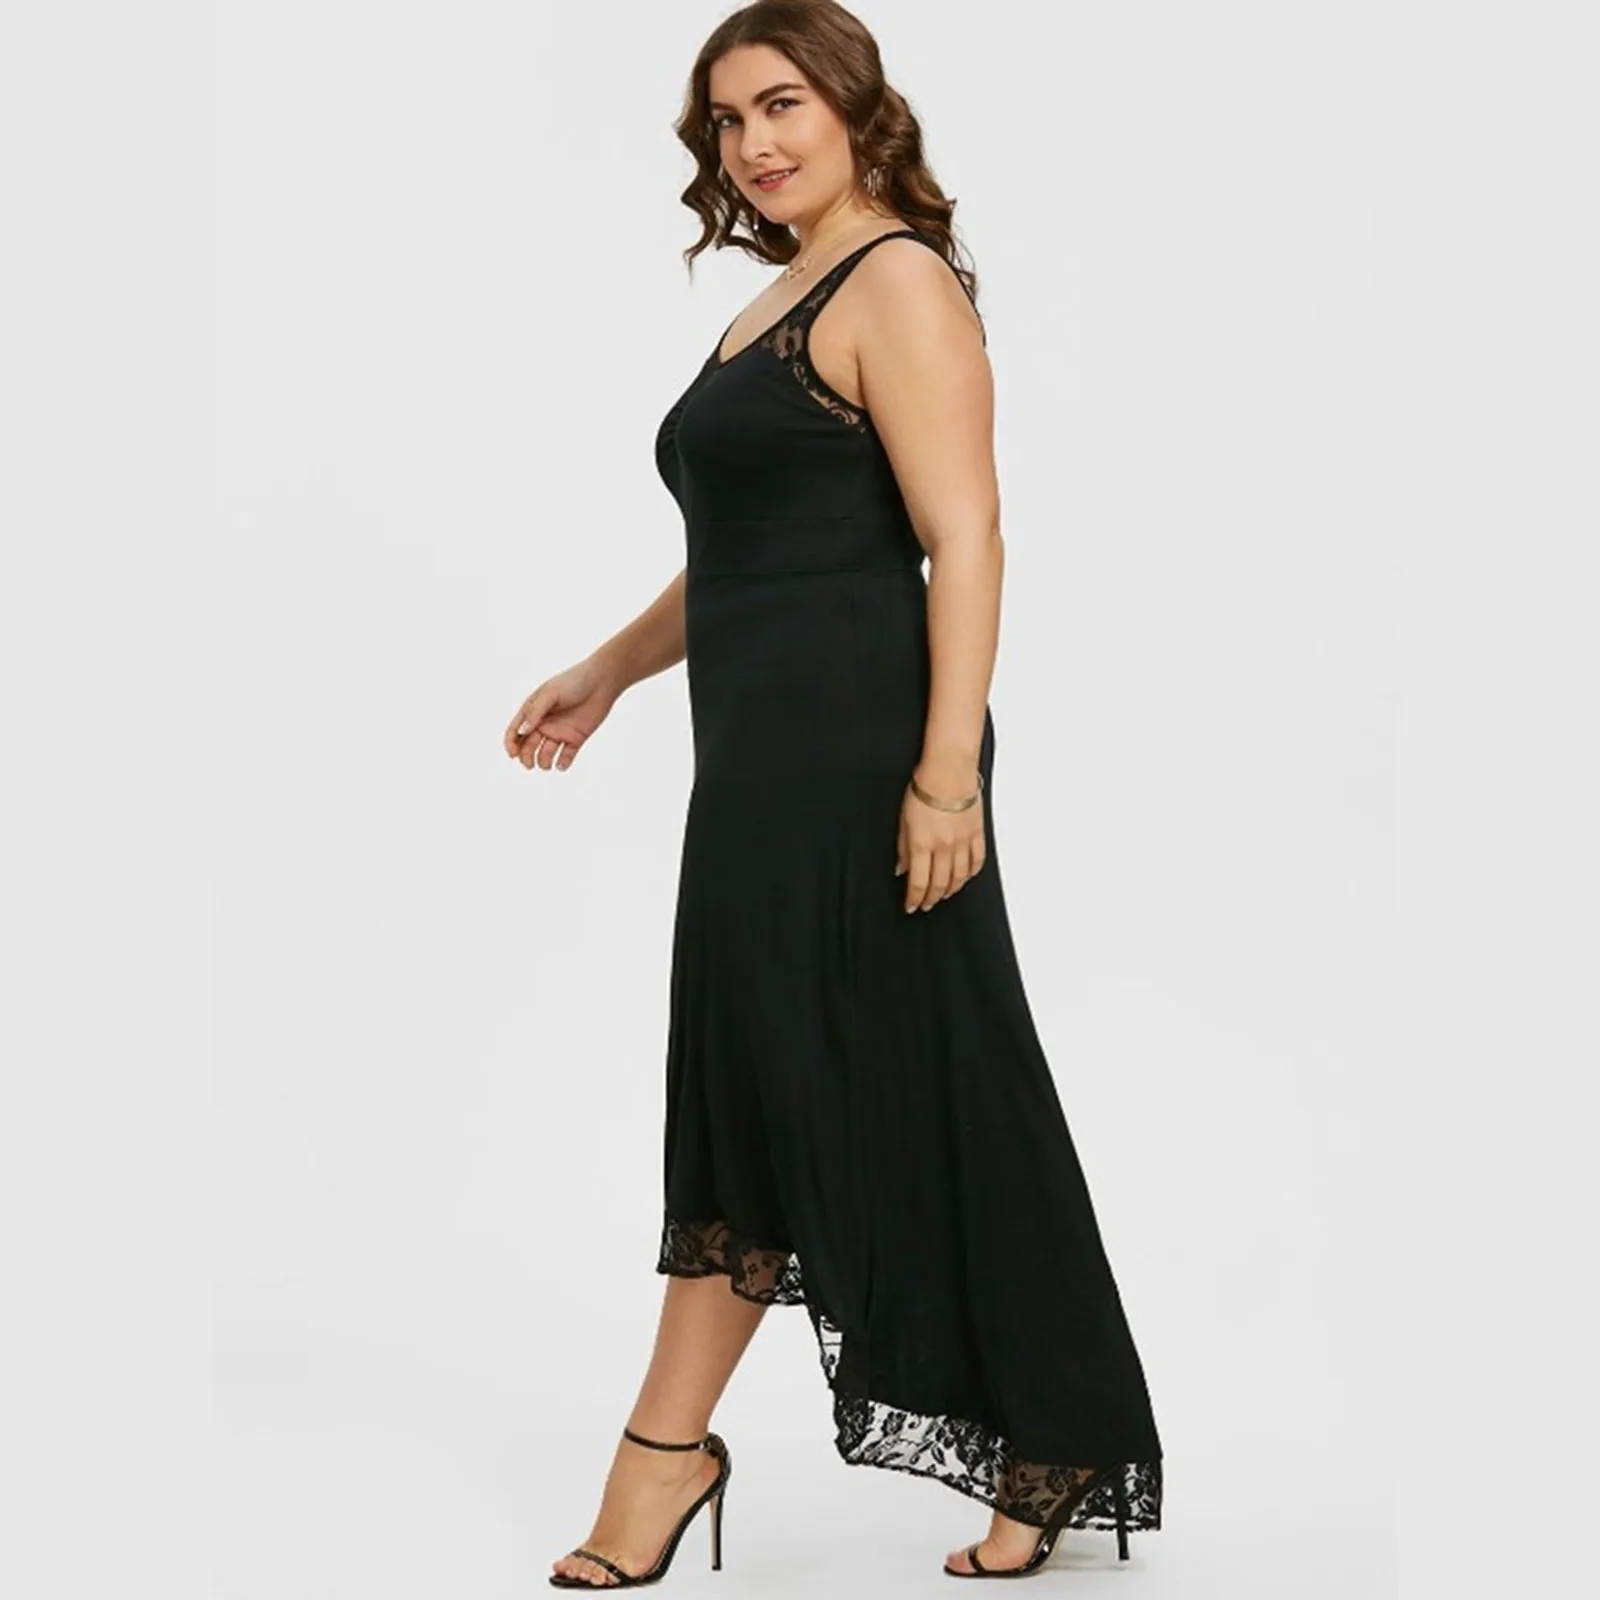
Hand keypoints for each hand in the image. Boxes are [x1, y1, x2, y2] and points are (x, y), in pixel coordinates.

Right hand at [504, 654, 623, 771]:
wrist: (602, 682)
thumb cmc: (574, 681)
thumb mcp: (551, 694)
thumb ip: (535, 712)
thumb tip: (522, 732)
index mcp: (533, 711)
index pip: (516, 731)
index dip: (511, 744)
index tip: (513, 755)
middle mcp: (544, 723)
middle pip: (529, 746)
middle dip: (526, 757)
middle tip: (529, 765)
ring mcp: (560, 732)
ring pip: (546, 754)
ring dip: (543, 762)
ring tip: (547, 765)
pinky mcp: (576, 738)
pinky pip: (566, 756)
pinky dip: (563, 763)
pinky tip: (562, 765)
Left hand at [895, 762, 986, 911]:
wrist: (949, 770)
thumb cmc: (924, 788)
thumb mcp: (903, 819)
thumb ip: (903, 847)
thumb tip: (901, 868)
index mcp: (922, 844)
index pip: (918, 882)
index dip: (914, 898)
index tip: (911, 906)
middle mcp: (944, 847)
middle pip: (939, 884)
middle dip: (931, 898)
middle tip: (926, 904)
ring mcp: (962, 842)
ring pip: (959, 877)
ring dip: (950, 890)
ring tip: (943, 895)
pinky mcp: (977, 834)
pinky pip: (976, 861)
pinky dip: (970, 874)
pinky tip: (964, 878)